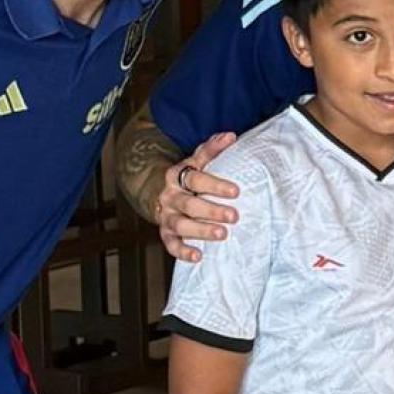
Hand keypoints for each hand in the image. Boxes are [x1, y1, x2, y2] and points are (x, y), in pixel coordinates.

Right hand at [157, 132, 239, 261]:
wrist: (158, 192)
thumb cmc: (186, 178)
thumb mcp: (196, 161)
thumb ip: (212, 149)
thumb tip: (230, 136)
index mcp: (177, 176)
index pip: (195, 178)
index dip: (215, 185)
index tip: (235, 191)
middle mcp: (169, 196)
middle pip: (189, 204)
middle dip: (212, 211)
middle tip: (234, 216)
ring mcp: (166, 216)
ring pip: (181, 225)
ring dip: (201, 231)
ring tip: (222, 235)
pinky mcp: (166, 233)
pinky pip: (171, 245)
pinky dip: (182, 252)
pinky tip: (198, 256)